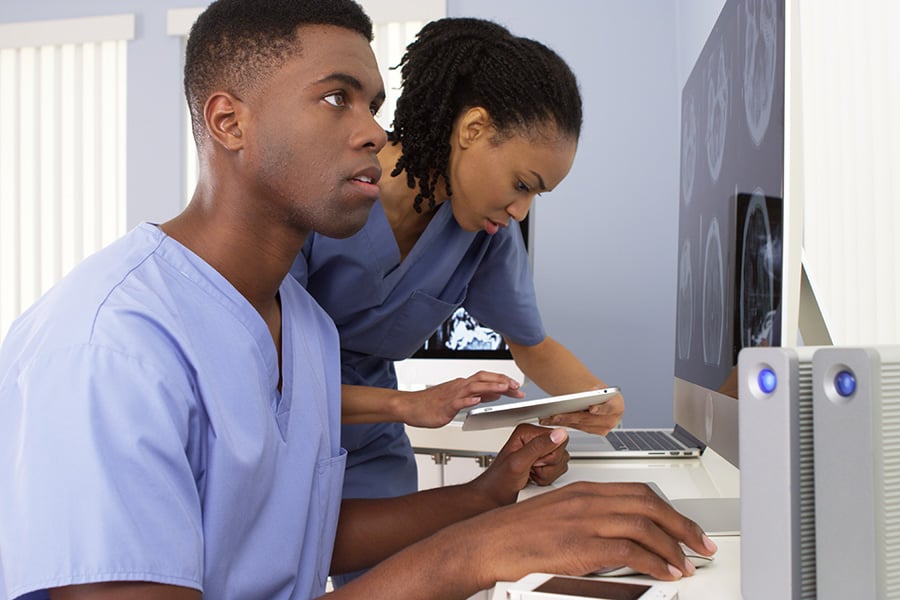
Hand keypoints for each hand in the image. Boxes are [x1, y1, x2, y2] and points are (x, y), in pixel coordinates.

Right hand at [400, 371, 524, 427]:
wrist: (410, 406)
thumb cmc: (430, 403)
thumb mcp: (458, 399)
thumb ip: (475, 395)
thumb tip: (493, 393)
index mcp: (463, 385)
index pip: (487, 379)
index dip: (503, 381)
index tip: (516, 386)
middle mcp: (459, 386)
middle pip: (483, 379)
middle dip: (501, 381)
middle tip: (516, 387)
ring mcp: (452, 395)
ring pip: (473, 387)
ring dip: (490, 387)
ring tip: (503, 389)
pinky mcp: (444, 406)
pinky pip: (458, 401)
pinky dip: (468, 400)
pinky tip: (476, 400)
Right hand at [458, 481, 717, 587]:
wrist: (488, 542)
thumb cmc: (517, 533)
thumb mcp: (558, 514)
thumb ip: (589, 519)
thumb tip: (618, 534)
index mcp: (584, 490)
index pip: (639, 492)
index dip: (669, 511)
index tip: (685, 527)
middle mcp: (588, 500)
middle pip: (649, 505)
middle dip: (682, 526)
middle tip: (700, 543)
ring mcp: (585, 520)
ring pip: (644, 526)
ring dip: (672, 547)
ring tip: (686, 563)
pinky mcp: (580, 544)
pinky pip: (629, 550)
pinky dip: (653, 562)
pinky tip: (664, 571)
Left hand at [467, 424, 568, 506]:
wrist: (495, 496)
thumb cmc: (500, 480)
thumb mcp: (519, 462)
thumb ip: (539, 446)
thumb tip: (559, 433)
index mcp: (528, 432)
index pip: (558, 437)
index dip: (549, 455)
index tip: (534, 461)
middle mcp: (534, 439)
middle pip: (561, 451)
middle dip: (547, 466)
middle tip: (530, 468)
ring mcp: (539, 451)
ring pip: (561, 462)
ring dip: (547, 474)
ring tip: (530, 473)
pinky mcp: (543, 463)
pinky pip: (558, 470)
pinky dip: (547, 478)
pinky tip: (533, 477)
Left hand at [539, 390, 623, 433]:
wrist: (595, 396)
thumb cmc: (596, 391)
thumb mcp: (597, 388)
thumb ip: (596, 391)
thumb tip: (592, 390)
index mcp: (617, 405)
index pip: (610, 407)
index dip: (601, 409)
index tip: (591, 408)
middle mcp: (612, 419)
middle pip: (589, 419)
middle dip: (572, 416)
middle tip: (557, 414)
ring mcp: (603, 428)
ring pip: (580, 425)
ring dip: (563, 421)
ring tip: (550, 417)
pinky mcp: (592, 432)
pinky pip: (575, 427)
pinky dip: (562, 423)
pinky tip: (550, 420)